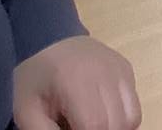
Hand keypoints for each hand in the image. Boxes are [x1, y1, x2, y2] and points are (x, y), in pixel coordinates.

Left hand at [13, 36, 140, 129]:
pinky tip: (102, 112)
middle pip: (117, 123)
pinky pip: (133, 103)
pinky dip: (121, 116)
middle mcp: (105, 73)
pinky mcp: (126, 69)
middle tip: (79, 128)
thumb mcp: (28, 113)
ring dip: (115, 128)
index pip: (95, 124)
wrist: (48, 40)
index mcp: (77, 82)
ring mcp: (119, 69)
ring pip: (132, 116)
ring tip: (92, 126)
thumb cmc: (34, 80)